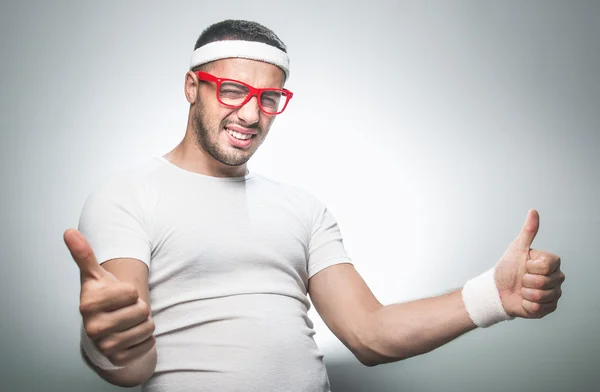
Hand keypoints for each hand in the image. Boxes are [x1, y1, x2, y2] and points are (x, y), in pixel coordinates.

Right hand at [64, 229, 155, 366]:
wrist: (105, 326)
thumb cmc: (104, 296)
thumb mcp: (95, 275)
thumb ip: (84, 254)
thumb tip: (69, 231)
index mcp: (88, 304)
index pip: (131, 291)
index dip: (130, 291)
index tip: (118, 295)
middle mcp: (93, 327)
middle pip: (141, 309)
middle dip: (139, 307)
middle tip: (125, 309)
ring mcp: (105, 345)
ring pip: (147, 326)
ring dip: (144, 322)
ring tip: (130, 320)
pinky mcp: (118, 358)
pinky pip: (148, 343)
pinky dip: (146, 338)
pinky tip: (132, 335)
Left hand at [494, 210, 564, 318]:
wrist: (498, 289)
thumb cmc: (508, 268)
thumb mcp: (517, 248)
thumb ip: (528, 231)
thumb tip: (533, 211)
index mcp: (551, 263)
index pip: (546, 266)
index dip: (530, 266)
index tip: (524, 265)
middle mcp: (556, 278)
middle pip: (544, 281)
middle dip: (526, 280)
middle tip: (521, 279)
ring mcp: (554, 294)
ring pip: (541, 295)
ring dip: (525, 293)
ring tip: (522, 289)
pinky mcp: (549, 308)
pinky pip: (539, 308)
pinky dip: (526, 304)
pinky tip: (524, 300)